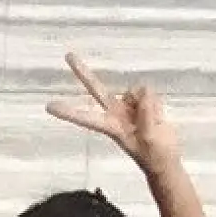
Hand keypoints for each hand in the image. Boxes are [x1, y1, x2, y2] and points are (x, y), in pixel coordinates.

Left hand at [46, 52, 178, 175]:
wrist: (166, 161)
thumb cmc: (154, 158)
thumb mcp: (151, 140)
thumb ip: (146, 116)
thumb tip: (143, 95)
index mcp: (111, 128)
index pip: (87, 118)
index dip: (69, 112)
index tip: (49, 106)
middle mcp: (115, 113)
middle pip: (96, 89)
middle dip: (83, 72)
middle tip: (67, 55)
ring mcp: (128, 106)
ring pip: (137, 90)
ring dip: (149, 104)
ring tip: (153, 124)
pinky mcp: (141, 102)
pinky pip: (149, 93)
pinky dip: (156, 104)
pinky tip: (157, 117)